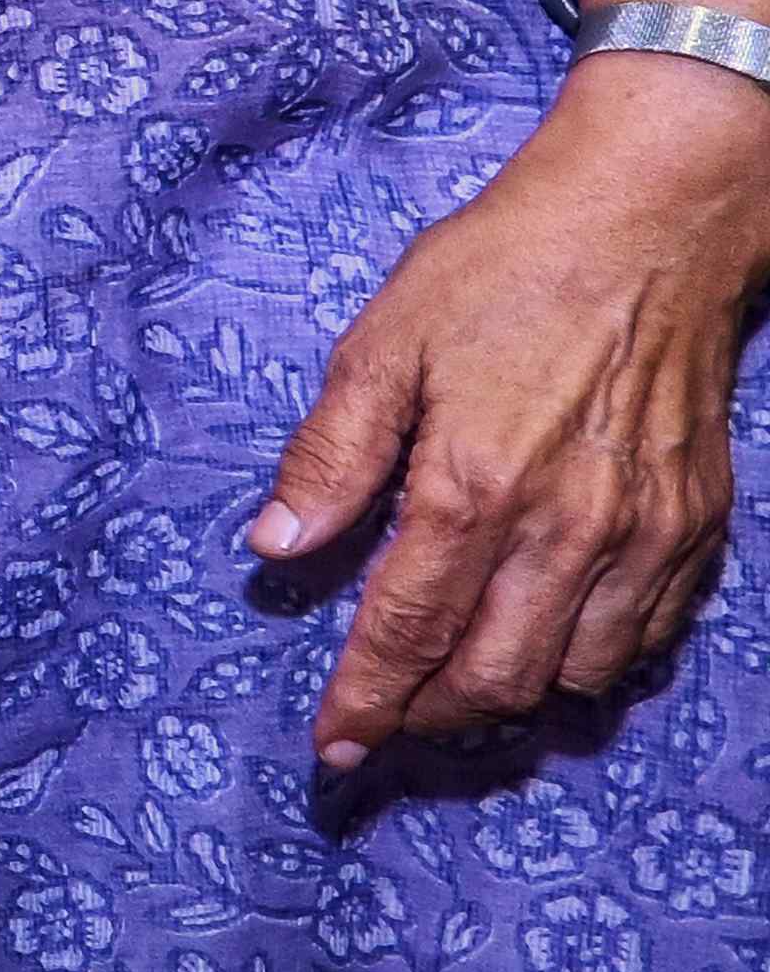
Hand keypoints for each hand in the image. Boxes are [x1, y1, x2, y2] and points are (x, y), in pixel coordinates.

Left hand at [255, 48, 769, 764]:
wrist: (649, 225)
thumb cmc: (504, 272)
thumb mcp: (385, 344)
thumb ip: (331, 455)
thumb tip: (275, 546)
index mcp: (474, 484)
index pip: (407, 630)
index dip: (364, 699)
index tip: (332, 746)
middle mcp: (568, 528)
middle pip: (494, 676)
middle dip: (429, 715)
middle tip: (385, 721)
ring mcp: (644, 535)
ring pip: (576, 675)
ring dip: (509, 700)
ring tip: (455, 688)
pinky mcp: (697, 528)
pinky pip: (645, 640)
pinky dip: (592, 665)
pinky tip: (548, 649)